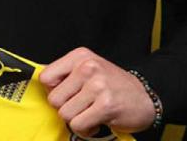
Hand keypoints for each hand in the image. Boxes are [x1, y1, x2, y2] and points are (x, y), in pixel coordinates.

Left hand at [39, 47, 154, 135]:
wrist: (146, 96)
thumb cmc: (114, 85)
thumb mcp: (89, 69)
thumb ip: (65, 74)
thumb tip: (40, 83)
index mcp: (80, 56)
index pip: (45, 77)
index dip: (53, 91)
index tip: (67, 94)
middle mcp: (88, 68)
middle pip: (54, 99)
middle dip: (65, 108)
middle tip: (81, 106)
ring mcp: (97, 86)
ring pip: (65, 114)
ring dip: (77, 120)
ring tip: (90, 113)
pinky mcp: (105, 106)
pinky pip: (78, 125)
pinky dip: (86, 129)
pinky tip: (96, 121)